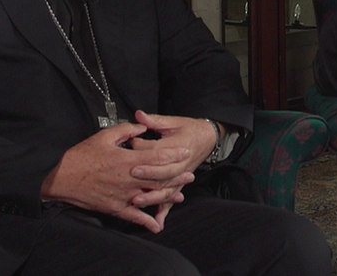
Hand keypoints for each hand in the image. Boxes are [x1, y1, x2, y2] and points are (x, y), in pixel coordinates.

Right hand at [40, 122, 192, 232]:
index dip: (173, 154)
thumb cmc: (81, 156)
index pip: (157, 157)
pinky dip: (146, 221)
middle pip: (159, 178)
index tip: (185, 152)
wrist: (61, 178)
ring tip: (180, 195)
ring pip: (150, 196)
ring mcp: (123, 195)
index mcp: (127, 160)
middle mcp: (128, 179)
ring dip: (167, 196)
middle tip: (190, 174)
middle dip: (176, 176)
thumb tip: (142, 127)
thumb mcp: (103, 136)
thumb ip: (126, 131)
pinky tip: (157, 225)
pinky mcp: (114, 208)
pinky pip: (134, 216)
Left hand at [128, 111, 219, 225]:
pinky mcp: (179, 184)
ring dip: (152, 196)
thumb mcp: (173, 121)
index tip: (129, 143)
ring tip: (137, 200)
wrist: (207, 138)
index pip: (157, 149)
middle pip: (162, 172)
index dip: (141, 146)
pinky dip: (164, 211)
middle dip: (146, 174)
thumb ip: (154, 120)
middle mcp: (179, 164)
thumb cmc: (189, 129)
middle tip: (131, 174)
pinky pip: (171, 199)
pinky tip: (156, 221)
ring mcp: (180, 176)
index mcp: (176, 146)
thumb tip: (139, 115)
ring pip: (166, 189)